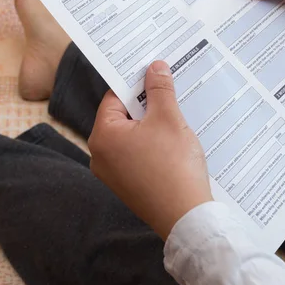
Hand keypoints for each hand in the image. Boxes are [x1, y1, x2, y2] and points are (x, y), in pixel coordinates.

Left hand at [88, 61, 212, 239]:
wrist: (185, 217)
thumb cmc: (174, 166)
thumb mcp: (168, 118)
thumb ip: (159, 89)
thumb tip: (155, 67)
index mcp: (102, 135)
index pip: (114, 98)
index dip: (136, 85)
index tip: (154, 77)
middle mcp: (99, 155)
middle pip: (121, 117)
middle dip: (144, 107)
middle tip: (168, 99)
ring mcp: (111, 174)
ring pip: (129, 138)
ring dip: (149, 127)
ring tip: (173, 123)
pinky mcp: (125, 186)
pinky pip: (134, 157)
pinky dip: (150, 148)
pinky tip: (170, 147)